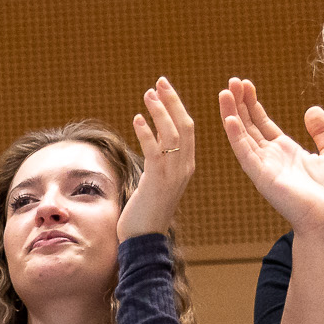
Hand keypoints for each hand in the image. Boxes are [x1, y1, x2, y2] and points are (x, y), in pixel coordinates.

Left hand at [117, 78, 196, 239]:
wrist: (143, 241)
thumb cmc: (144, 213)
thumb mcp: (154, 182)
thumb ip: (157, 163)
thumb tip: (151, 145)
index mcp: (186, 166)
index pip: (187, 130)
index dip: (177, 107)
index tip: (165, 89)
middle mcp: (184, 168)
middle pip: (184, 126)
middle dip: (172, 101)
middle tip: (159, 82)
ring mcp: (173, 175)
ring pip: (171, 134)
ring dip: (159, 111)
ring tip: (147, 94)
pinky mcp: (157, 181)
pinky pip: (154, 150)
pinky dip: (146, 132)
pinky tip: (137, 119)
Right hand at [219, 78, 323, 233]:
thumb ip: (322, 132)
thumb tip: (312, 109)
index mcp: (286, 151)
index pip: (263, 124)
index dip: (253, 104)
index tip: (246, 85)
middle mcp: (271, 157)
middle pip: (249, 125)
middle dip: (240, 103)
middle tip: (231, 81)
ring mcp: (264, 166)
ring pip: (242, 135)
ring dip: (232, 114)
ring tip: (224, 92)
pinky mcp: (261, 176)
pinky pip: (245, 153)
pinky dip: (235, 135)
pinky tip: (229, 118)